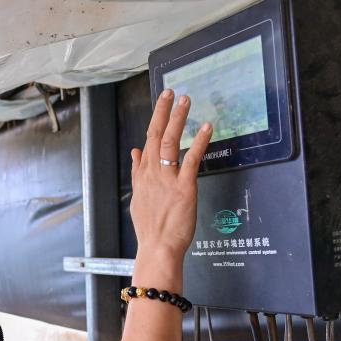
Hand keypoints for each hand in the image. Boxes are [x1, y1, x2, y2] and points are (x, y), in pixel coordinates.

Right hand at [130, 88, 212, 258]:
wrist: (157, 248)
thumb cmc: (151, 229)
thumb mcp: (138, 198)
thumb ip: (137, 173)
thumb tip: (135, 153)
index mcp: (143, 176)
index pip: (147, 142)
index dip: (155, 120)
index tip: (162, 103)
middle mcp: (153, 174)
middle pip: (155, 135)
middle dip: (163, 111)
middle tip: (171, 92)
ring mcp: (167, 179)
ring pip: (169, 141)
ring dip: (178, 119)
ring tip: (185, 100)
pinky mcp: (184, 187)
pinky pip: (191, 159)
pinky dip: (198, 141)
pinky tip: (206, 127)